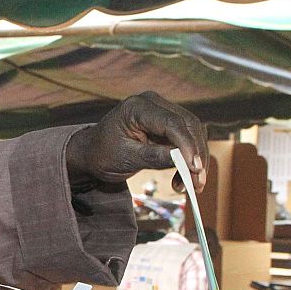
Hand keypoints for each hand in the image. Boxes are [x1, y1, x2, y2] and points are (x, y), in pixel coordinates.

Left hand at [66, 92, 207, 192]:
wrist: (92, 153)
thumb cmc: (103, 155)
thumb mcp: (126, 159)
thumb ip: (154, 157)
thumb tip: (184, 161)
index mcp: (138, 107)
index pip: (172, 123)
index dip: (187, 145)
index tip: (194, 169)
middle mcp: (153, 103)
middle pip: (188, 125)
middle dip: (196, 155)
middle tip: (198, 183)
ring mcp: (162, 111)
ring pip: (192, 133)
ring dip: (196, 160)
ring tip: (191, 186)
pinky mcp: (167, 124)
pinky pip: (186, 139)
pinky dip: (189, 159)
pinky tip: (183, 180)